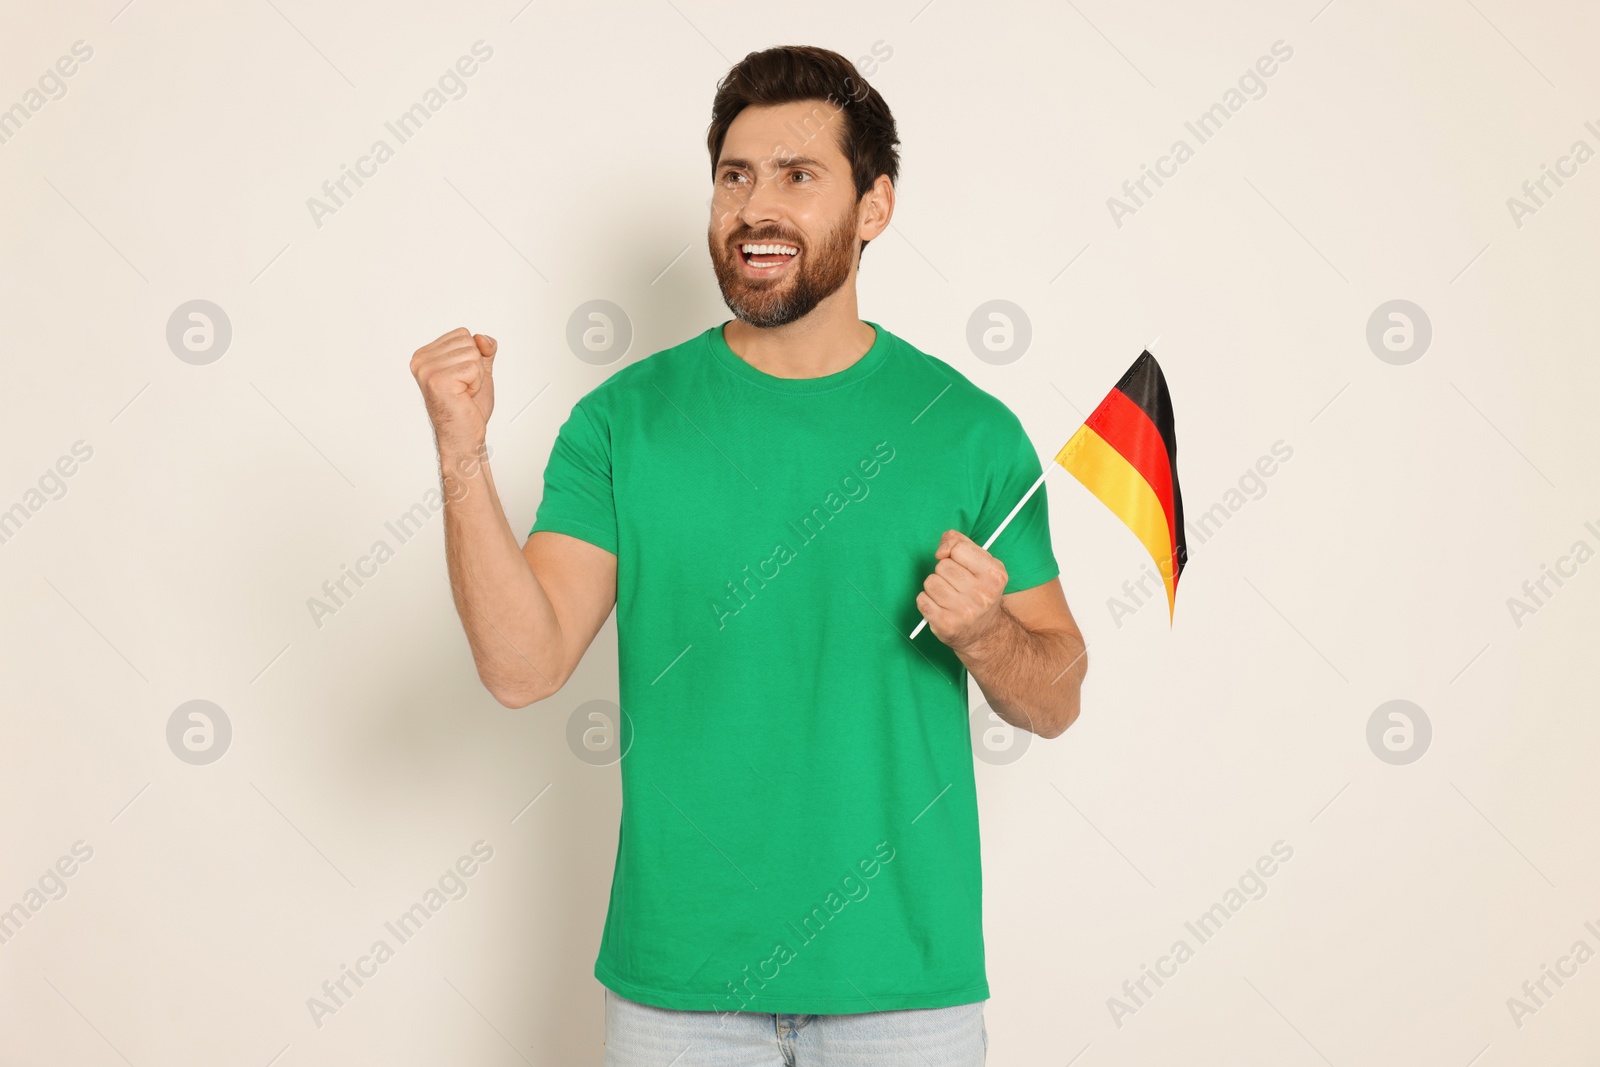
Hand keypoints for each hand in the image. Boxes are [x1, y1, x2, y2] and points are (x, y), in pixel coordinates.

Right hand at [410, 327, 496, 454]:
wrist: (464, 435)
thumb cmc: (467, 407)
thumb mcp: (479, 370)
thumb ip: (483, 349)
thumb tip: (482, 338)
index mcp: (425, 355)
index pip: (462, 334)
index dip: (472, 357)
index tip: (461, 378)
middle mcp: (421, 361)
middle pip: (468, 341)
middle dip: (475, 366)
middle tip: (464, 387)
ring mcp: (427, 370)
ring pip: (472, 353)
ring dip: (476, 376)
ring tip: (463, 392)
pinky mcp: (438, 380)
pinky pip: (473, 368)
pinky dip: (476, 384)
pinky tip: (464, 396)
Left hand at [916, 529, 1008, 650]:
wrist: (984, 632)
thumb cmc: (979, 590)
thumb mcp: (983, 563)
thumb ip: (961, 543)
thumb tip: (941, 549)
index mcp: (994, 575)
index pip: (958, 548)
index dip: (952, 552)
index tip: (955, 561)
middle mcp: (982, 594)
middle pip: (943, 565)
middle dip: (944, 572)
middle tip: (957, 585)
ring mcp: (964, 611)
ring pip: (930, 582)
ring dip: (935, 586)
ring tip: (948, 596)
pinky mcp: (946, 624)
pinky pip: (922, 599)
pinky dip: (926, 601)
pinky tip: (940, 606)